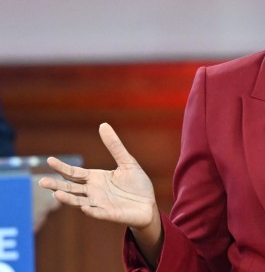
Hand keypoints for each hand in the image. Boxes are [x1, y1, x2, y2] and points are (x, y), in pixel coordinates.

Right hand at [38, 123, 157, 230]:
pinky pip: (98, 212)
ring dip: (68, 199)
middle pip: (71, 188)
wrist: (148, 204)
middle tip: (41, 182)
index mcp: (96, 178)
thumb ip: (114, 146)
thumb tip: (103, 125)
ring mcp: (100, 203)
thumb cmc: (137, 184)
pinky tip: (85, 207)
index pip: (74, 173)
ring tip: (56, 195)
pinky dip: (91, 210)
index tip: (49, 160)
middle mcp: (94, 191)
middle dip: (56, 186)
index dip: (62, 167)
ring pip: (79, 202)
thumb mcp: (127, 162)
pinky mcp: (109, 214)